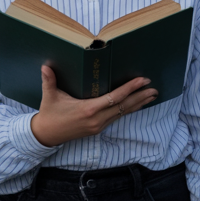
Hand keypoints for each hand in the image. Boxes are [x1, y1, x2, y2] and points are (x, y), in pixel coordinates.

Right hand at [29, 66, 156, 146]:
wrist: (47, 135)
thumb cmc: (49, 113)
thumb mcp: (49, 96)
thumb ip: (49, 80)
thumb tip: (45, 65)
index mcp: (88, 109)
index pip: (114, 98)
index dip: (130, 89)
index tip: (142, 81)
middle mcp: (97, 119)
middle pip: (124, 107)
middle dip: (140, 97)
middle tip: (154, 88)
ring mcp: (99, 125)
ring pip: (123, 113)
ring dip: (138, 104)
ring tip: (152, 95)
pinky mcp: (98, 128)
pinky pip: (117, 117)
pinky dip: (129, 109)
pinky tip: (137, 105)